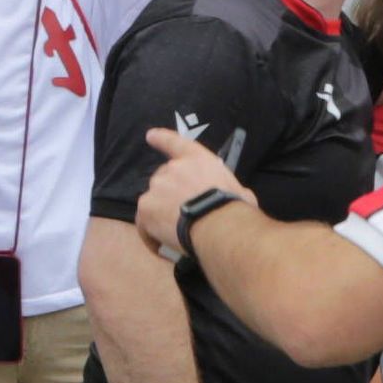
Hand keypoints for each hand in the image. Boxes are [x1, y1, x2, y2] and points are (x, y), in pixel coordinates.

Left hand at [133, 126, 239, 258]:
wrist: (219, 224)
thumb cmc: (235, 208)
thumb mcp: (238, 191)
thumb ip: (226, 189)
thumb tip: (235, 198)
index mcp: (198, 160)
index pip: (176, 143)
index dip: (162, 139)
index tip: (150, 135)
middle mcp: (173, 168)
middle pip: (163, 179)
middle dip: (169, 195)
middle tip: (182, 215)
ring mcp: (157, 187)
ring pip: (153, 202)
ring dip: (161, 216)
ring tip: (175, 235)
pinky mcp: (146, 207)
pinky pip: (144, 224)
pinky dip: (151, 236)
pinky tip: (163, 247)